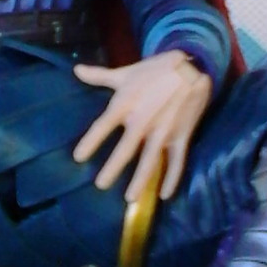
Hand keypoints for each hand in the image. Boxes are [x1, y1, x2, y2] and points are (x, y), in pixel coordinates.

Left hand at [72, 50, 211, 201]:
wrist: (191, 67)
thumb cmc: (154, 71)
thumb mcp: (126, 73)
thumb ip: (99, 75)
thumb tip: (75, 69)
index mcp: (127, 104)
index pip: (104, 125)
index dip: (91, 142)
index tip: (78, 157)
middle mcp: (143, 120)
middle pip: (126, 149)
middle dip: (113, 168)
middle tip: (100, 185)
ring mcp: (164, 131)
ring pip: (150, 160)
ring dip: (140, 180)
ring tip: (130, 198)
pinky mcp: (181, 136)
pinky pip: (177, 161)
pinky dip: (172, 178)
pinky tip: (165, 195)